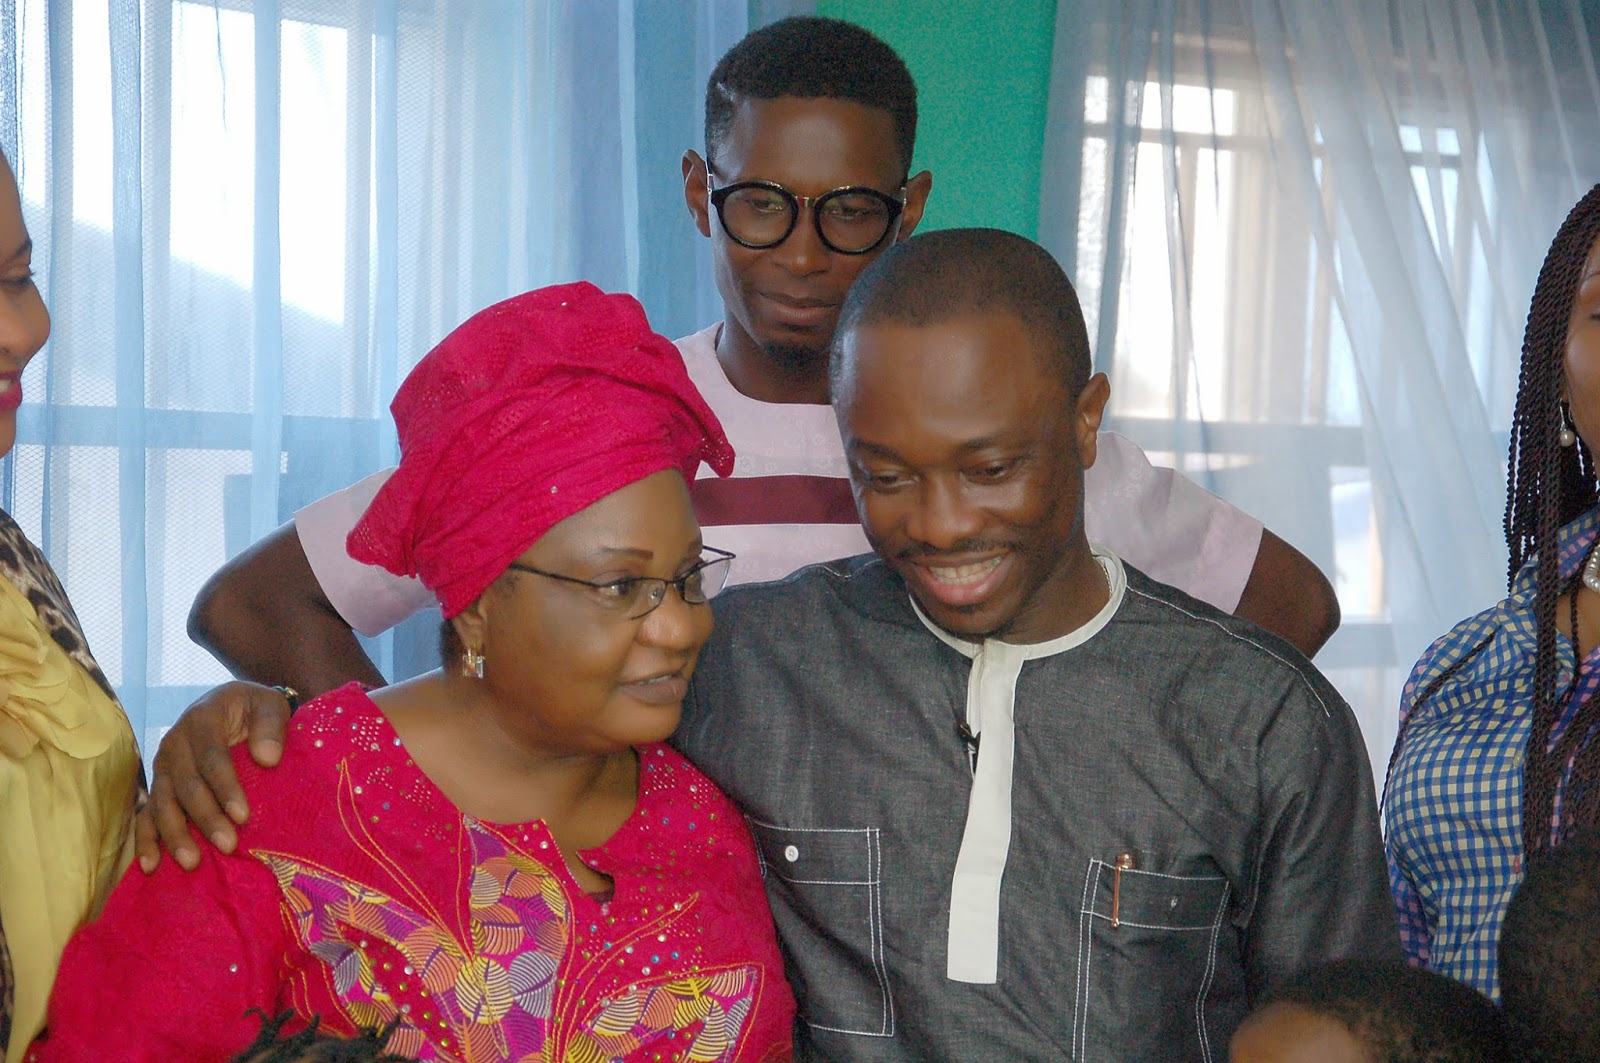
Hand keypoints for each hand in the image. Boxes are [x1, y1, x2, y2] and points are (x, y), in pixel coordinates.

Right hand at [133, 681, 291, 872]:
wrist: (234, 707)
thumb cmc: (254, 709)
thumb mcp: (269, 705)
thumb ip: (271, 726)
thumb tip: (268, 758)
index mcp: (201, 719)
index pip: (210, 756)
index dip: (225, 786)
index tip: (243, 815)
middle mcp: (175, 743)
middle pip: (186, 785)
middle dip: (206, 817)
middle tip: (228, 845)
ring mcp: (163, 767)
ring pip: (163, 803)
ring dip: (176, 834)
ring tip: (192, 862)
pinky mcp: (159, 786)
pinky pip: (146, 814)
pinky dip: (146, 840)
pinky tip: (150, 865)